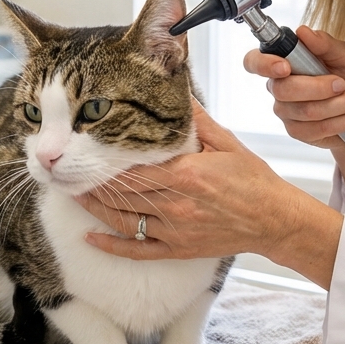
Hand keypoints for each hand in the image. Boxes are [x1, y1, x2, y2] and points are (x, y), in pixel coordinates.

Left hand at [76, 99, 342, 285]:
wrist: (275, 220)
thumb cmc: (254, 179)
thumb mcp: (227, 143)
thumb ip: (197, 121)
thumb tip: (178, 92)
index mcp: (187, 174)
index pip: (135, 167)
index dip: (107, 161)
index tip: (86, 150)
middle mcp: (176, 203)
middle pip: (123, 193)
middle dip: (94, 182)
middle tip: (69, 171)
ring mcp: (175, 230)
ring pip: (123, 220)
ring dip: (95, 208)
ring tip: (73, 194)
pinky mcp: (178, 249)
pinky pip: (138, 251)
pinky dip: (111, 246)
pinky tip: (90, 238)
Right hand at [243, 26, 344, 153]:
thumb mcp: (344, 56)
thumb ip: (325, 43)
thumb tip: (303, 32)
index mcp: (282, 62)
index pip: (254, 61)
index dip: (263, 64)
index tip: (284, 67)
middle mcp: (278, 87)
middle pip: (284, 90)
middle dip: (318, 87)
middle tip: (342, 83)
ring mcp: (286, 112)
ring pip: (306, 111)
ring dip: (340, 104)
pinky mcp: (298, 132)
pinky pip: (318, 128)